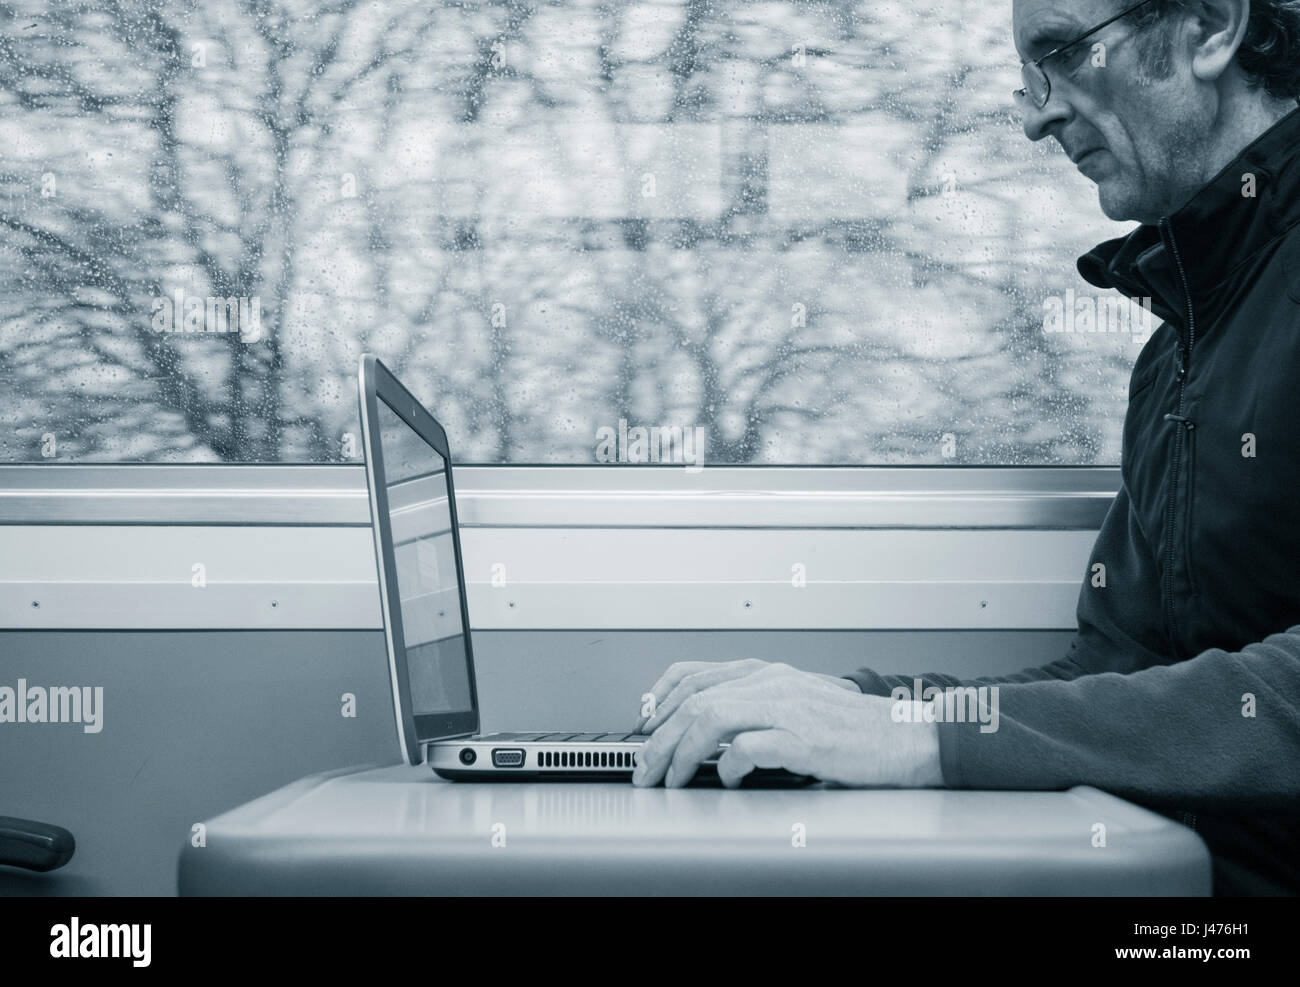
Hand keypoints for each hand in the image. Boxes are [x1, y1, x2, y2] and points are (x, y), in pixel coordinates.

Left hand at [631, 662, 942, 788]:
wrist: (905, 737)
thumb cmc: (854, 728)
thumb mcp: (798, 702)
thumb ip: (757, 706)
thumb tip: (709, 728)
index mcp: (768, 673)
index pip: (695, 674)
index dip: (659, 700)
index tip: (643, 724)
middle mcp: (773, 683)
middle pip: (695, 701)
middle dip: (659, 738)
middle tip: (646, 768)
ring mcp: (788, 707)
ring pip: (711, 719)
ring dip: (682, 752)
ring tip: (673, 779)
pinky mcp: (804, 738)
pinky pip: (750, 747)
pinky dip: (729, 766)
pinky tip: (729, 781)